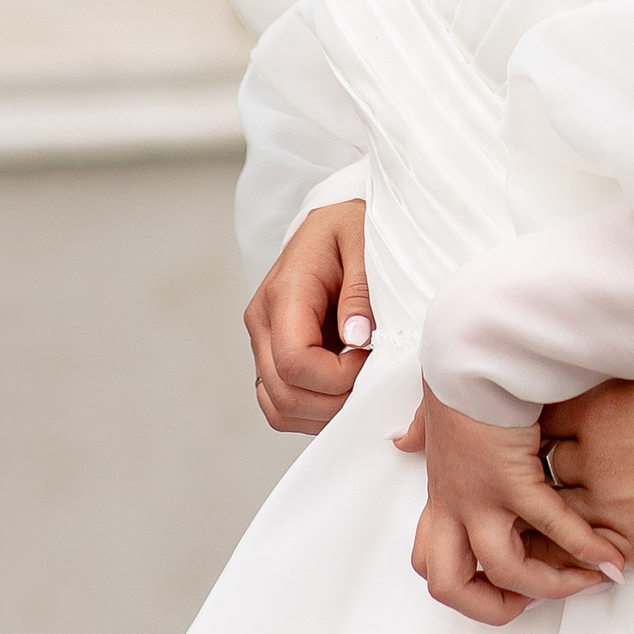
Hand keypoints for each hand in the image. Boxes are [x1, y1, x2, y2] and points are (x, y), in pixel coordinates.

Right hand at [244, 197, 376, 434]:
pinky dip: (314, 411)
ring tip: (359, 386)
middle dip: (334, 401)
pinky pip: (283, 403)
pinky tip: (344, 389)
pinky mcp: (274, 356)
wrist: (334, 220)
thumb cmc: (351, 227)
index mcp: (283, 293)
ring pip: (279, 408)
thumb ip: (361, 290)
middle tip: (371, 379)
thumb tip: (357, 338)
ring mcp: (264, 342)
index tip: (371, 357)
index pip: (294, 362)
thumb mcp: (364, 241)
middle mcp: (262, 323)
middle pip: (284, 394)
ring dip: (323, 413)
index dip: (337, 377)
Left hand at [393, 388, 629, 624]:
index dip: (461, 583)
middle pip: (449, 586)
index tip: (499, 580)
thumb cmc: (456, 374)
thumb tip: (403, 437)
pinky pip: (553, 527)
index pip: (427, 560)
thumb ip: (420, 429)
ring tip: (586, 580)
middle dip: (492, 605)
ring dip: (550, 585)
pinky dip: (586, 548)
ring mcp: (481, 496)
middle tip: (532, 599)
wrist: (471, 351)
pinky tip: (611, 558)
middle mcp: (453, 504)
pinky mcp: (513, 479)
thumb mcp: (431, 409)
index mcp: (438, 493)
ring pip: (504, 570)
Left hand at [541, 373, 633, 570]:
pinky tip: (581, 548)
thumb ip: (616, 398)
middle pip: (544, 471)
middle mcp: (597, 459)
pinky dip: (581, 551)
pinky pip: (586, 553)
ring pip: (556, 519)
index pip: (545, 424)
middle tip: (545, 481)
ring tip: (554, 520)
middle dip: (547, 476)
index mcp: (601, 413)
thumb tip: (597, 404)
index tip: (545, 439)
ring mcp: (612, 505)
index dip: (545, 432)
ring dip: (557, 518)